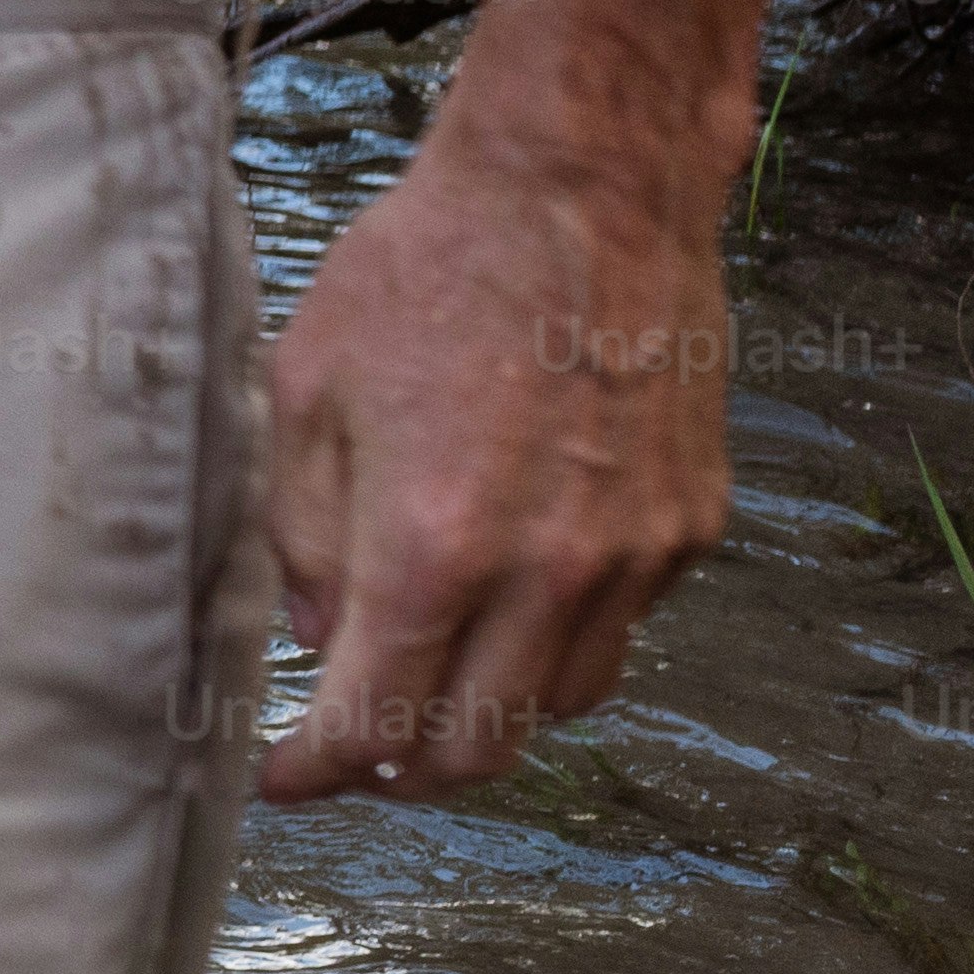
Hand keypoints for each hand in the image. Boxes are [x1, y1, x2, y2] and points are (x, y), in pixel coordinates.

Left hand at [252, 103, 734, 801]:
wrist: (583, 191)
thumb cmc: (426, 272)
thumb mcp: (306, 391)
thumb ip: (303, 533)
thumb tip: (321, 636)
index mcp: (434, 548)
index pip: (375, 724)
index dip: (319, 772)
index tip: (284, 781)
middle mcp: (548, 576)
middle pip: (480, 748)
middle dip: (405, 767)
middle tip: (353, 744)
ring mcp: (634, 558)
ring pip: (561, 704)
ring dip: (490, 710)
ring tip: (432, 668)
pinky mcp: (690, 529)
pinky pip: (620, 631)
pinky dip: (558, 640)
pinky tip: (512, 586)